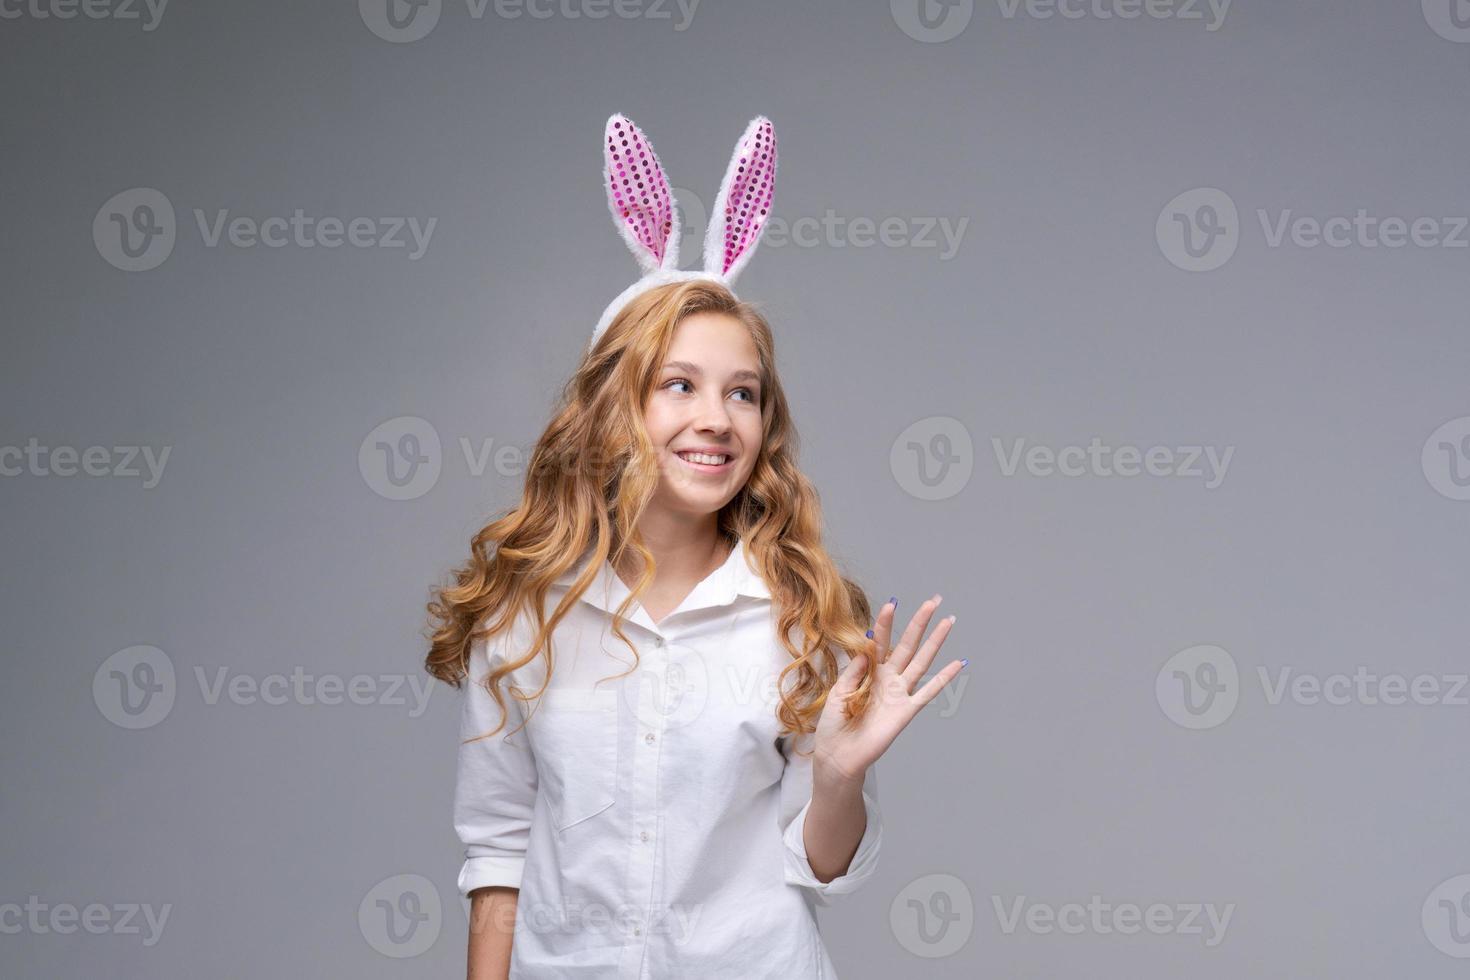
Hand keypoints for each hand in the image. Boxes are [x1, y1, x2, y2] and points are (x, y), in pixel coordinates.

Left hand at [812, 594, 965, 783]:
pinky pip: (928, 692)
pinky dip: (944, 678)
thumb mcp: (838, 693)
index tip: (893, 603)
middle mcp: (887, 678)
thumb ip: (854, 671)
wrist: (839, 756)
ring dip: (935, 641)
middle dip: (920, 622)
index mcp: (868, 671)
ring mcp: (899, 693)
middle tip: (934, 600)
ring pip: (921, 661)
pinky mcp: (906, 711)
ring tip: (948, 620)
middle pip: (907, 644)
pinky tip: (958, 663)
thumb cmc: (834, 726)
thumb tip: (867, 649)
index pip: (880, 641)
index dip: (886, 623)